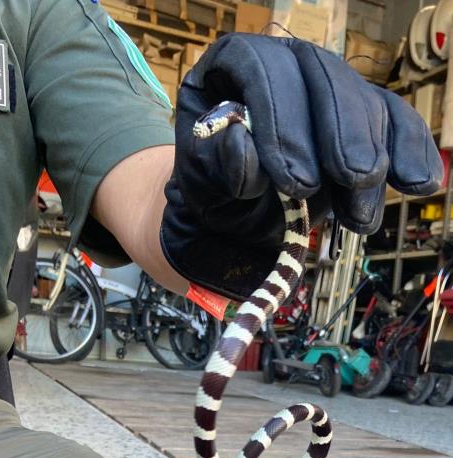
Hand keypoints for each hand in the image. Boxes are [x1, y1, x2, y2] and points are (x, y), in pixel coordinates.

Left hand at [161, 34, 442, 300]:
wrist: (237, 224)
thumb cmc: (215, 197)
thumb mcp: (204, 185)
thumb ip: (220, 164)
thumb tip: (243, 143)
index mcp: (233, 69)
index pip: (262, 67)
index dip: (283, 118)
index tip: (295, 181)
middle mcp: (284, 68)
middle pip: (322, 73)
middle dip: (341, 130)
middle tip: (350, 180)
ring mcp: (324, 94)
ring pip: (363, 101)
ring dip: (372, 158)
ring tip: (361, 214)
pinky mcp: (356, 122)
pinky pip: (393, 122)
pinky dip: (409, 152)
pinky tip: (419, 182)